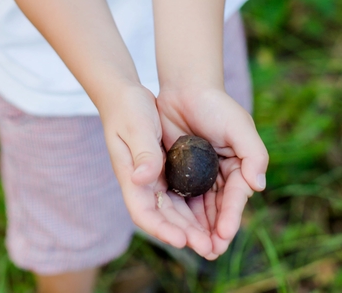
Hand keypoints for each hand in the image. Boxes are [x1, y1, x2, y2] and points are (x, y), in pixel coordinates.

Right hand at [99, 83, 217, 256]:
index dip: (162, 229)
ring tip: (216, 240)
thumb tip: (143, 179)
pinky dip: (196, 206)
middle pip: (163, 218)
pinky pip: (182, 194)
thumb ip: (142, 151)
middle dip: (185, 235)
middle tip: (210, 248)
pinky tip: (214, 213)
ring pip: (175, 210)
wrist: (126, 94)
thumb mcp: (136, 126)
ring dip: (193, 226)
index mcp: (130, 176)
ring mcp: (154, 178)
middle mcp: (142, 183)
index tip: (182, 240)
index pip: (143, 212)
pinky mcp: (166, 169)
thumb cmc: (128, 107)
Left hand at [155, 86, 267, 257]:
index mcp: (239, 168)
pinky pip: (179, 199)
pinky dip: (179, 216)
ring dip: (198, 230)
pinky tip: (176, 230)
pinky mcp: (178, 175)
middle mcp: (220, 177)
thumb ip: (254, 154)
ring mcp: (198, 178)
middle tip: (209, 251)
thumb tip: (258, 186)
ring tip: (194, 247)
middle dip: (214, 232)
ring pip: (199, 210)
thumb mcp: (239, 125)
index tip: (223, 234)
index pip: (235, 197)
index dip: (231, 217)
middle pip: (218, 210)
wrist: (184, 89)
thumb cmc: (216, 105)